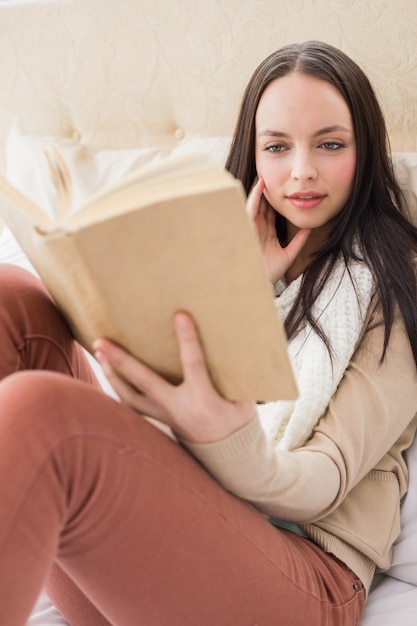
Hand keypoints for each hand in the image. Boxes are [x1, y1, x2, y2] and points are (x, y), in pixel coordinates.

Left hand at [93, 312, 255, 443]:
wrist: (227, 457)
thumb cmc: (237, 420)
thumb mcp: (243, 399)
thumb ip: (233, 375)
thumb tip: (229, 342)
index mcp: (204, 400)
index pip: (194, 364)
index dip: (188, 340)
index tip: (180, 315)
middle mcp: (179, 409)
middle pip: (144, 383)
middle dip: (122, 361)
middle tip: (102, 341)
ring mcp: (165, 417)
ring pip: (130, 398)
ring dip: (112, 375)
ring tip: (100, 353)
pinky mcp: (158, 421)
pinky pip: (131, 406)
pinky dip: (118, 389)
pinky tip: (108, 372)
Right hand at [247, 177, 310, 283]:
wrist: (257, 284)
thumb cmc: (269, 273)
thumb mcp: (288, 255)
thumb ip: (299, 241)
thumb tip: (310, 228)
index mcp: (266, 234)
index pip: (271, 213)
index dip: (276, 200)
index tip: (284, 187)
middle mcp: (258, 229)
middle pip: (263, 205)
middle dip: (266, 191)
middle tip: (273, 174)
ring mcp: (251, 228)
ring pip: (256, 204)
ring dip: (259, 189)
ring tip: (265, 173)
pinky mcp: (247, 229)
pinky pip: (250, 209)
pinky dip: (254, 197)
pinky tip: (260, 185)